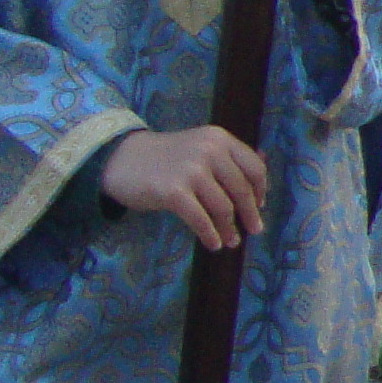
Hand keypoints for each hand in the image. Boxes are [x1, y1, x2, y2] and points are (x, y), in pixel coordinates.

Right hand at [101, 124, 269, 248]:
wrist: (121, 159)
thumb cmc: (166, 158)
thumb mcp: (200, 148)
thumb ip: (228, 162)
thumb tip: (260, 190)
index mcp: (220, 139)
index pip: (254, 167)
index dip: (260, 190)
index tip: (259, 206)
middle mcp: (209, 150)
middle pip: (241, 190)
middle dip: (250, 214)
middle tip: (254, 230)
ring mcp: (191, 170)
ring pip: (223, 207)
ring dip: (229, 229)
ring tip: (231, 241)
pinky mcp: (173, 191)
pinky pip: (201, 219)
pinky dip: (210, 234)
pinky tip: (213, 243)